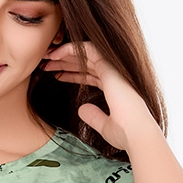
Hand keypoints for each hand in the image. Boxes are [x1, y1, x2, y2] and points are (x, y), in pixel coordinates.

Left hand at [39, 41, 157, 152]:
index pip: (90, 75)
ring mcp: (112, 69)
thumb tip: (82, 109)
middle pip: (85, 63)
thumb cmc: (124, 134)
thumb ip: (93, 116)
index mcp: (113, 88)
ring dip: (64, 54)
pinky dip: (71, 48)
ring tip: (46, 58)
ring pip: (85, 54)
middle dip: (65, 62)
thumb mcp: (103, 126)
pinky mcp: (110, 66)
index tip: (56, 76)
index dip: (72, 74)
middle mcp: (113, 76)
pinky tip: (56, 54)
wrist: (136, 133)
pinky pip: (87, 49)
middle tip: (46, 64)